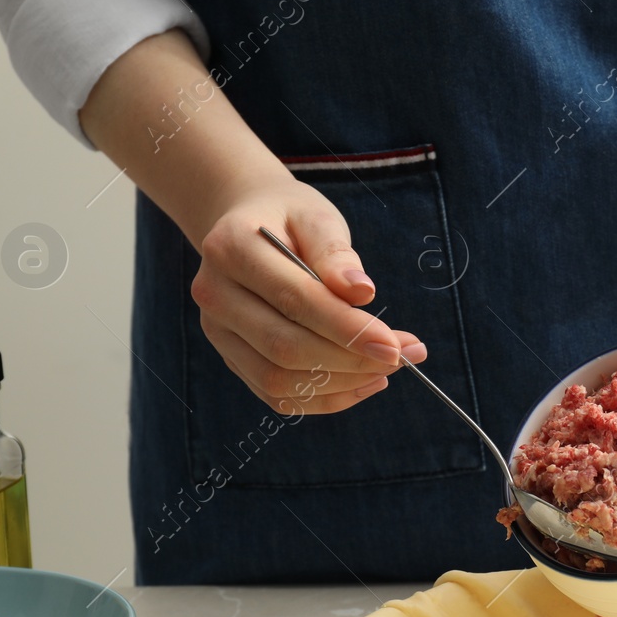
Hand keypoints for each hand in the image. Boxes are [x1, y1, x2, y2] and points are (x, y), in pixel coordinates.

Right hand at [190, 176, 425, 413]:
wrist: (249, 225)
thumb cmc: (290, 220)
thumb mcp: (317, 218)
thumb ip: (336, 254)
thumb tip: (362, 293)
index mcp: (230, 248)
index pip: (295, 300)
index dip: (348, 328)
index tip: (395, 344)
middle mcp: (214, 294)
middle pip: (284, 347)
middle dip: (351, 360)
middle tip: (402, 357)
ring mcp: (217, 332)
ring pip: (279, 380)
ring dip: (342, 384)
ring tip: (387, 369)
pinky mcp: (232, 358)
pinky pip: (278, 395)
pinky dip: (325, 398)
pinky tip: (363, 382)